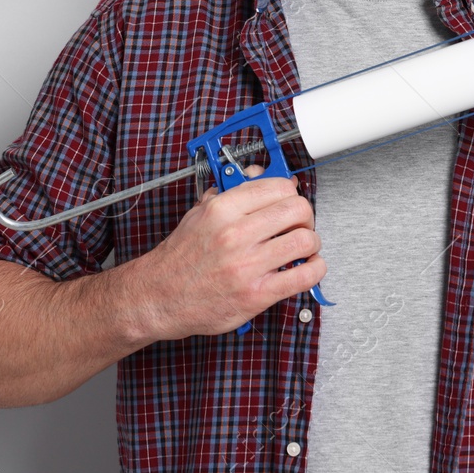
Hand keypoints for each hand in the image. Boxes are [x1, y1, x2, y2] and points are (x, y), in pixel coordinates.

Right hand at [131, 165, 324, 339]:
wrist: (159, 297)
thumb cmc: (180, 259)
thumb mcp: (199, 214)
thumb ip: (231, 193)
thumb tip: (260, 176)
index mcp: (222, 210)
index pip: (277, 186)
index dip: (291, 192)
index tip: (291, 200)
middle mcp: (235, 234)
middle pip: (297, 210)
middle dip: (305, 216)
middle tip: (299, 224)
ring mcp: (247, 265)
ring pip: (305, 240)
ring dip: (311, 243)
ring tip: (303, 248)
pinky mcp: (256, 294)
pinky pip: (304, 276)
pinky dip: (314, 270)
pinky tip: (306, 268)